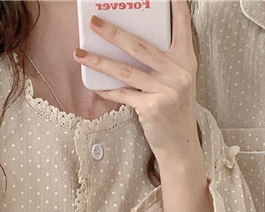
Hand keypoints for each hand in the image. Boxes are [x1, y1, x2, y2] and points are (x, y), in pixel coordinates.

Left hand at [73, 0, 199, 168]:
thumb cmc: (175, 110)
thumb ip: (163, 62)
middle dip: (114, 32)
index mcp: (185, 60)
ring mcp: (165, 90)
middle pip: (140, 46)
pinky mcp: (151, 107)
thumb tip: (129, 44)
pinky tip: (95, 86)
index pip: (182, 26)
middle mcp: (178, 72)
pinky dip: (107, 90)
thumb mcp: (178, 81)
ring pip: (125, 70)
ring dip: (99, 61)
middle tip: (94, 21)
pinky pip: (123, 94)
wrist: (180, 145)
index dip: (175, 7)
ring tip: (79, 53)